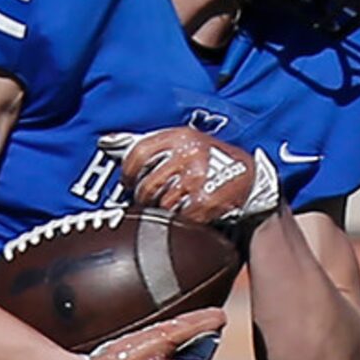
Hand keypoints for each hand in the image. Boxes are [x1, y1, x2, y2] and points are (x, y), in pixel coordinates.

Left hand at [102, 127, 278, 228]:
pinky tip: (186, 219)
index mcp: (180, 136)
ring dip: (162, 213)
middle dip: (146, 199)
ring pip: (159, 206)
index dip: (128, 173)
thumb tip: (105, 141)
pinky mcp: (206, 201)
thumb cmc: (214, 161)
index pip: (137, 154)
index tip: (129, 183)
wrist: (254, 180)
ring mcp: (197, 178)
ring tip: (174, 209)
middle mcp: (188, 153)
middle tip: (154, 202)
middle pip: (146, 186)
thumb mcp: (186, 143)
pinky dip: (179, 223)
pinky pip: (178, 219)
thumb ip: (149, 145)